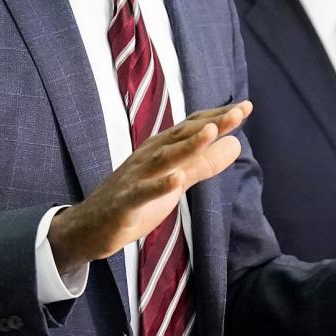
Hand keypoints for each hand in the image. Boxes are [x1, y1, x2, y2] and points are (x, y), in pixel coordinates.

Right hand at [48, 102, 251, 273]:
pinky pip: (143, 193)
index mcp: (160, 149)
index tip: (246, 108)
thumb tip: (236, 144)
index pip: (192, 128)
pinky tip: (177, 179)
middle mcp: (148, 156)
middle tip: (239, 112)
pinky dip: (160, 185)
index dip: (218, 118)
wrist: (89, 226)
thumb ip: (203, 163)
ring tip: (211, 132)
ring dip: (188, 145)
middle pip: (182, 136)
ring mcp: (136, 178)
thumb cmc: (135, 199)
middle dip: (211, 124)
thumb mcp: (175, 180)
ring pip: (164, 158)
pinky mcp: (125, 202)